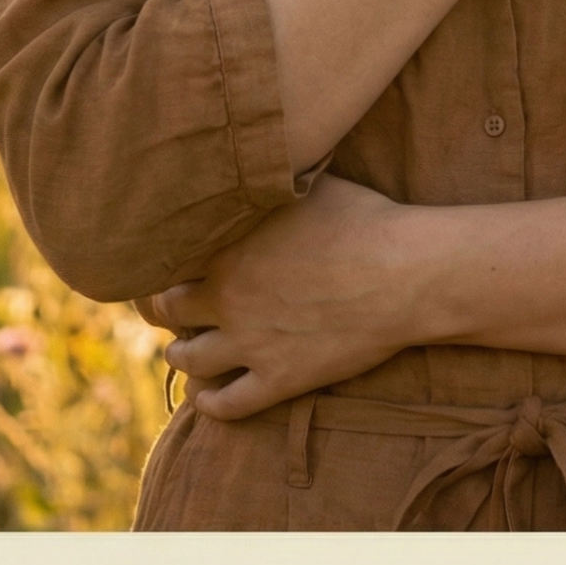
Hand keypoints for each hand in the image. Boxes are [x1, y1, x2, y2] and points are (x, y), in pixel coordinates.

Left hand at [147, 174, 422, 421]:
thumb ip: (268, 182)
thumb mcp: (308, 182)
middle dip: (165, 309)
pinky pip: (226, 405)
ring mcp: (250, 343)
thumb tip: (256, 159)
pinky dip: (209, 403)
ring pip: (188, 360)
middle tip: (172, 308)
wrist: (403, 273)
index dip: (162, 264)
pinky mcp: (278, 380)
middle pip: (167, 311)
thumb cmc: (362, 218)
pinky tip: (207, 396)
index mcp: (227, 247)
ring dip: (182, 355)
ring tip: (186, 349)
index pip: (166, 261)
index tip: (169, 264)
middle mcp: (227, 297)